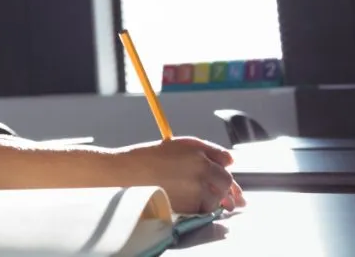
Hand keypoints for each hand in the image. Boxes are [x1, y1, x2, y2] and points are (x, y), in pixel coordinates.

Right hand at [117, 137, 246, 214]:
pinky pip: (205, 210)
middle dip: (223, 187)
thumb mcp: (175, 146)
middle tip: (213, 191)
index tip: (222, 177)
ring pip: (217, 198)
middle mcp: (202, 168)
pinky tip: (184, 202)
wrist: (124, 174)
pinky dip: (199, 209)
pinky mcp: (191, 205)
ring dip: (211, 199)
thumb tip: (230, 163)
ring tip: (190, 195)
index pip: (224, 160)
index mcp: (197, 150)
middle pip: (226, 181)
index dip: (223, 169)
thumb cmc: (144, 158)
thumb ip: (203, 151)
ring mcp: (198, 188)